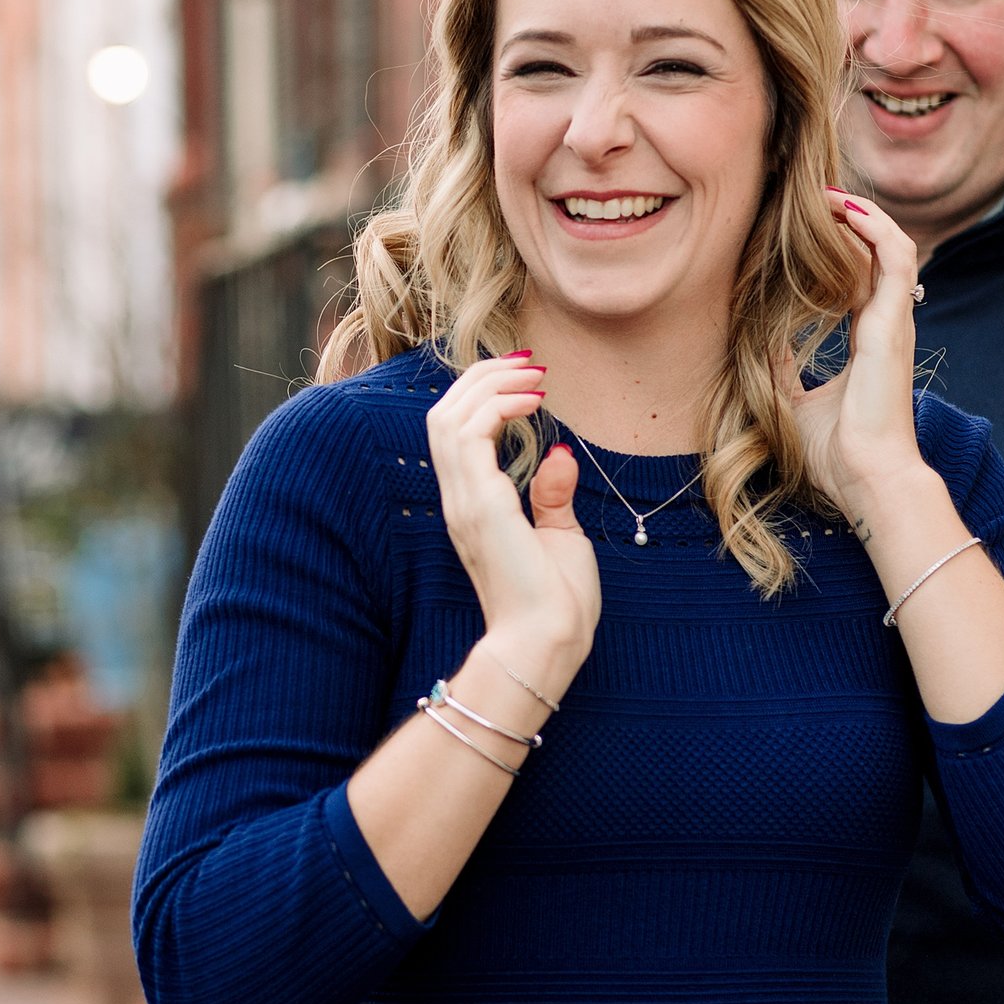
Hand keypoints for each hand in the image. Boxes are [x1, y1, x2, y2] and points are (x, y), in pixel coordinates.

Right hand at [425, 355, 599, 687]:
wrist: (548, 641)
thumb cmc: (555, 602)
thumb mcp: (559, 536)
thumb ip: (551, 496)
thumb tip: (559, 454)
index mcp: (472, 505)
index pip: (454, 431)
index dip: (481, 393)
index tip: (524, 375)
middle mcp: (459, 499)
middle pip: (444, 414)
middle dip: (481, 377)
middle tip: (525, 361)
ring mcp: (464, 502)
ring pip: (448, 417)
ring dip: (489, 385)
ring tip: (531, 373)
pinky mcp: (480, 505)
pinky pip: (470, 434)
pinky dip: (498, 406)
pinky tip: (534, 401)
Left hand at [778, 190, 931, 521]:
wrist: (865, 477)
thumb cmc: (835, 452)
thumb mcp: (793, 399)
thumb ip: (781, 366)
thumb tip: (755, 343)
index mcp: (868, 342)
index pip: (861, 279)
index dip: (841, 248)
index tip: (810, 226)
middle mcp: (886, 326)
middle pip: (877, 254)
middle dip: (851, 220)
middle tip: (816, 196)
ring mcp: (895, 322)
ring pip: (892, 246)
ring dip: (863, 214)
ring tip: (830, 193)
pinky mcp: (895, 323)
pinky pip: (896, 257)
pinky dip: (874, 227)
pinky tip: (846, 208)